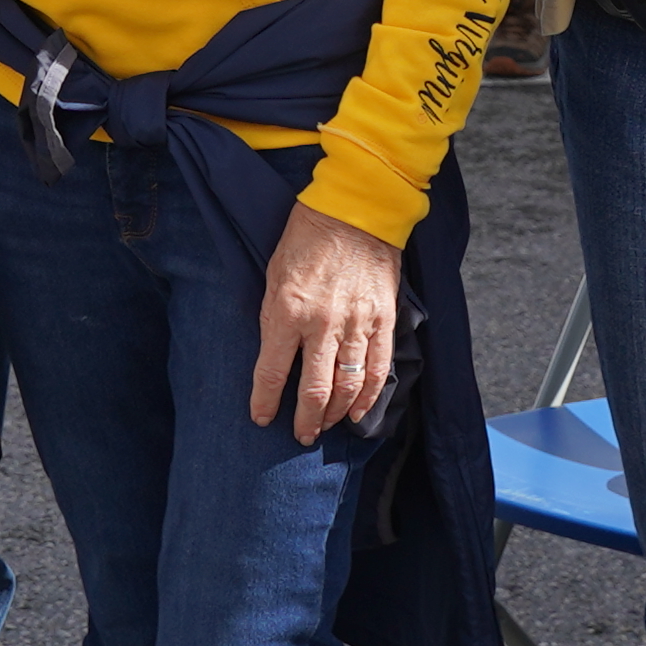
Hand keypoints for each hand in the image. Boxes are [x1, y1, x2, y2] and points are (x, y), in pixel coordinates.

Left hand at [250, 205, 402, 440]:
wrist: (354, 210)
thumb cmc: (305, 240)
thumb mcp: (274, 276)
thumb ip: (274, 319)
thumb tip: (276, 358)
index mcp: (286, 311)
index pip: (271, 373)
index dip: (264, 402)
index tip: (261, 419)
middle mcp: (321, 324)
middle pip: (313, 390)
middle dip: (305, 421)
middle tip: (301, 435)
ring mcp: (356, 323)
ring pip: (347, 386)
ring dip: (335, 414)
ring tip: (326, 426)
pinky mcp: (383, 319)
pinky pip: (378, 369)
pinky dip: (369, 396)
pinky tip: (358, 412)